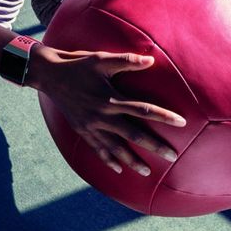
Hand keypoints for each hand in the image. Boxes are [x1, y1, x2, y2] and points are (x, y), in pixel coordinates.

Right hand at [27, 44, 186, 175]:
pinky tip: (118, 169)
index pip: (143, 109)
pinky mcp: (82, 129)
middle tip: (173, 157)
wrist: (48, 74)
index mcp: (110, 98)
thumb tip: (151, 61)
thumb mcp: (101, 59)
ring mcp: (91, 125)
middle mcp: (102, 115)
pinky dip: (108, 160)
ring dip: (132, 160)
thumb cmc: (77, 64)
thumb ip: (126, 61)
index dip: (163, 116)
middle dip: (154, 146)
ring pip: (115, 148)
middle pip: (133, 134)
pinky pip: (97, 149)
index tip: (182, 123)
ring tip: (148, 172)